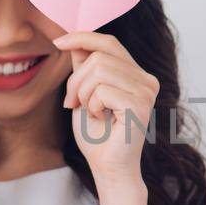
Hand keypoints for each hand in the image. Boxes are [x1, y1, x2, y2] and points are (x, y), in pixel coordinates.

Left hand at [57, 31, 158, 189]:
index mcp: (137, 74)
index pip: (109, 43)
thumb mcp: (84, 93)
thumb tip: (76, 40)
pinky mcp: (140, 105)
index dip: (82, 37)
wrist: (108, 167)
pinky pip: (102, 91)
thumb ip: (84, 67)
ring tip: (89, 111)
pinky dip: (92, 105)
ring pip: (98, 71)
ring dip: (83, 93)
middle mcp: (147, 79)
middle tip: (72, 102)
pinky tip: (101, 119)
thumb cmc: (96, 134)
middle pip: (99, 57)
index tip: (58, 41)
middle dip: (76, 80)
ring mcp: (146, 91)